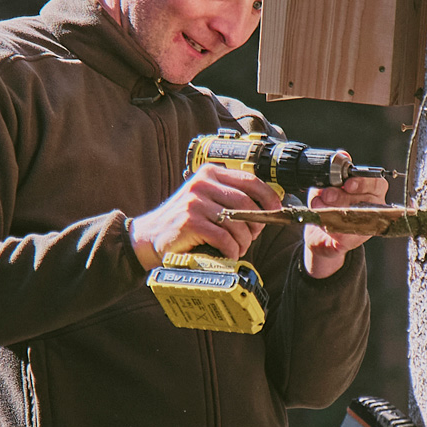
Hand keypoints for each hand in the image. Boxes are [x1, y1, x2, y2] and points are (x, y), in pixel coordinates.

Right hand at [127, 165, 282, 269]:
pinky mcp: (190, 222)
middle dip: (255, 225)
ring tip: (237, 248)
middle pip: (247, 203)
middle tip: (251, 237)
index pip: (250, 180)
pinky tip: (227, 253)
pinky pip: (224, 238)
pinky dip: (231, 250)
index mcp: (210, 172)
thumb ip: (230, 196)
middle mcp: (202, 183)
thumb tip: (269, 205)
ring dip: (243, 241)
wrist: (149, 237)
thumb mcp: (205, 199)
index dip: (269, 197)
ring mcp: (195, 201)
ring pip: (237, 223)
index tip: (276, 210)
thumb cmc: (184, 221)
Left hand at [303, 174, 389, 278]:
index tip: (347, 184)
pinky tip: (322, 220)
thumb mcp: (327, 184)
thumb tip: (343, 154)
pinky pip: (345, 232)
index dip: (363, 182)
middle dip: (342, 196)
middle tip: (326, 195)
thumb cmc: (327, 204)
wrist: (319, 233)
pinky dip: (331, 224)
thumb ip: (334, 171)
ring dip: (333, 209)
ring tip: (318, 205)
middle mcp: (374, 207)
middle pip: (366, 200)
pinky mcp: (355, 240)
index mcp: (372, 190)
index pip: (377, 183)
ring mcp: (366, 225)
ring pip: (355, 215)